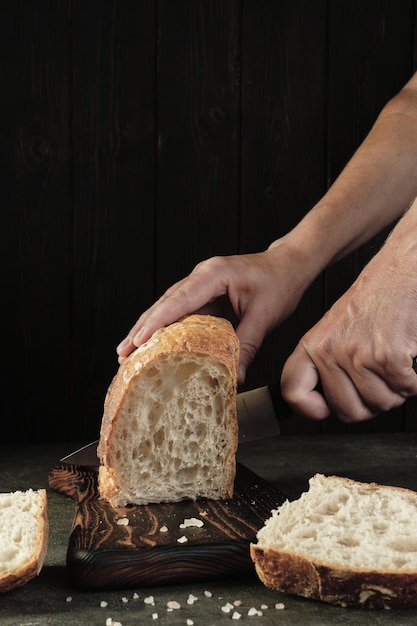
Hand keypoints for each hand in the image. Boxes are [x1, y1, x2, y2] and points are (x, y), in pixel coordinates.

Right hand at [117, 240, 311, 383]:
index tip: (137, 341)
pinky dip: (166, 327)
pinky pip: (181, 311)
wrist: (291, 264)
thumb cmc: (281, 282)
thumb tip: (236, 377)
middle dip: (142, 328)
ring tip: (129, 351)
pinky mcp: (205, 293)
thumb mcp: (266, 315)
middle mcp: (202, 276)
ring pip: (168, 307)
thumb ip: (248, 345)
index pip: (178, 300)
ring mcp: (201, 283)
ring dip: (149, 328)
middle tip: (123, 353)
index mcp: (214, 274)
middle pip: (165, 303)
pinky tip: (156, 344)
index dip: (155, 322)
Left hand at [281, 219, 416, 421]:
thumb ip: (323, 365)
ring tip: (389, 366)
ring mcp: (359, 355)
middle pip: (347, 412)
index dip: (311, 409)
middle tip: (374, 385)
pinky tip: (405, 361)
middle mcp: (331, 351)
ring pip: (380, 404)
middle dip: (367, 404)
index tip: (325, 409)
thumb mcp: (331, 331)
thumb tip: (325, 405)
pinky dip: (412, 381)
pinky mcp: (388, 356)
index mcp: (312, 346)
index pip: (293, 391)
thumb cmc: (369, 302)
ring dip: (393, 391)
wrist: (397, 275)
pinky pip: (405, 390)